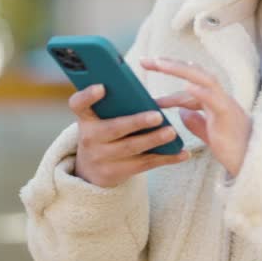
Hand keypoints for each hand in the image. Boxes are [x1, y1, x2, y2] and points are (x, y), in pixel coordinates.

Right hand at [69, 83, 190, 188]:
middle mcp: (89, 138)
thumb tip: (145, 91)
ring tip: (172, 133)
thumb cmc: (103, 133)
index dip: (88, 95)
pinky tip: (183, 153)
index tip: (101, 87)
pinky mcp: (116, 173)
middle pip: (114, 129)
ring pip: (131, 148)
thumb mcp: (100, 119)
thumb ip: (115, 104)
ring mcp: (102, 158)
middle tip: (158, 116)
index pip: (78, 104)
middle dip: (137, 122)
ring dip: (154, 141)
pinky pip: (144, 164)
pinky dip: (166, 158)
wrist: (91, 170)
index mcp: (86, 118)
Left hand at [141, 57, 251, 178]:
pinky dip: (201, 91)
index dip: (169, 80)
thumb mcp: (209, 134)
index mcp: (213, 101)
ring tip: (160, 63)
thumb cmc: (233, 149)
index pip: (188, 83)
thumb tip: (182, 113)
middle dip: (170, 65)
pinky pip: (215, 100)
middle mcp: (219, 97)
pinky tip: (187, 85)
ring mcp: (225, 104)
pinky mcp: (229, 116)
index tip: (147, 72)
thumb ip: (196, 122)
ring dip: (181, 69)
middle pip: (194, 73)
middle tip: (145, 60)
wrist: (253, 163)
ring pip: (204, 79)